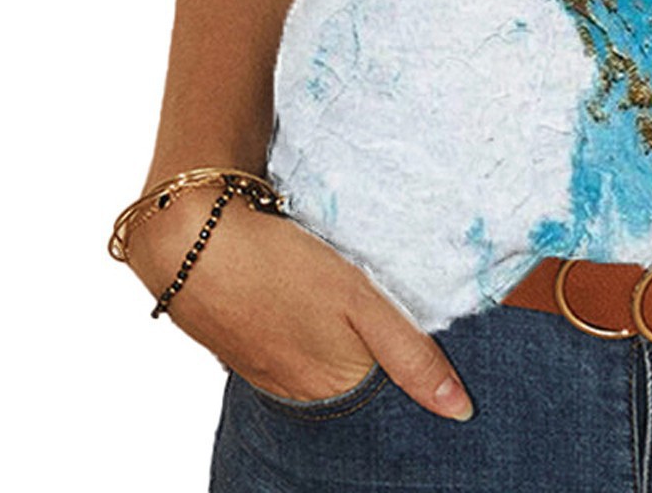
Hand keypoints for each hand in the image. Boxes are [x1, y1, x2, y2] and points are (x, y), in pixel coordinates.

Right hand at [121, 184, 474, 420]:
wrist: (192, 241)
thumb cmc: (281, 268)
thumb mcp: (361, 302)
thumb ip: (410, 354)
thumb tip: (459, 410)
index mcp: (333, 388)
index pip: (387, 395)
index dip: (409, 368)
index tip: (430, 340)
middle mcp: (298, 392)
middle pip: (354, 381)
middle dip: (374, 354)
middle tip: (380, 307)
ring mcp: (266, 371)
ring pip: (320, 362)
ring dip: (335, 339)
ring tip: (341, 301)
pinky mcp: (243, 345)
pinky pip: (287, 346)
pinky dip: (302, 327)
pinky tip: (304, 300)